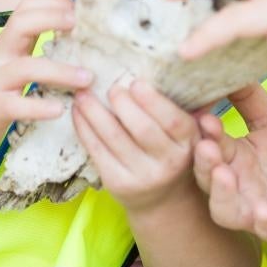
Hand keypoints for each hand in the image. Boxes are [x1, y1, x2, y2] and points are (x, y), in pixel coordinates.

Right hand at [0, 0, 93, 153]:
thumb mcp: (6, 60)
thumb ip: (29, 43)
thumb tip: (68, 25)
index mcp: (6, 42)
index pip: (25, 8)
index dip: (53, 2)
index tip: (78, 9)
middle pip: (21, 24)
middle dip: (52, 19)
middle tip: (81, 27)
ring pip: (26, 68)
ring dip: (60, 71)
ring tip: (87, 78)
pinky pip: (17, 105)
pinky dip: (39, 107)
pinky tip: (60, 110)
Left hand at [73, 80, 199, 212]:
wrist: (163, 199)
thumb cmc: (173, 151)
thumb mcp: (189, 133)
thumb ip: (189, 107)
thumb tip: (180, 68)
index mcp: (189, 144)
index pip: (173, 121)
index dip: (153, 101)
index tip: (136, 82)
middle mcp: (168, 163)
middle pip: (143, 129)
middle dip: (123, 104)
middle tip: (111, 87)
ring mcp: (142, 176)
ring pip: (114, 138)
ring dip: (94, 112)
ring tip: (84, 94)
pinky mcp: (117, 184)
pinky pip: (97, 151)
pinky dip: (84, 128)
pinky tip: (78, 112)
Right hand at [193, 83, 266, 249]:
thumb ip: (250, 99)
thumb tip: (228, 65)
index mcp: (233, 157)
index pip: (208, 142)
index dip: (202, 131)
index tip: (199, 112)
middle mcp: (236, 184)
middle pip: (207, 175)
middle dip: (204, 160)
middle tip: (204, 144)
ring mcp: (253, 208)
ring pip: (224, 207)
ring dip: (221, 193)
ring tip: (223, 174)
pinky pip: (265, 227)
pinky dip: (262, 220)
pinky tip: (262, 211)